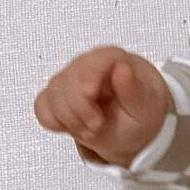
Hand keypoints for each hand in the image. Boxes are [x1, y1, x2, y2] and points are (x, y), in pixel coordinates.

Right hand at [34, 46, 171, 167]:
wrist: (133, 126)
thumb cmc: (141, 112)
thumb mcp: (147, 108)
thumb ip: (135, 90)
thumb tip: (122, 68)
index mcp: (113, 59)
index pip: (93, 61)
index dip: (88, 83)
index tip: (93, 107)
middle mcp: (88, 64)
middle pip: (67, 80)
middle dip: (80, 111)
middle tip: (97, 127)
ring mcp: (69, 78)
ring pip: (52, 95)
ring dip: (70, 120)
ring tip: (92, 130)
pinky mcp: (56, 95)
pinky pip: (42, 107)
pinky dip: (55, 122)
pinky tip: (75, 125)